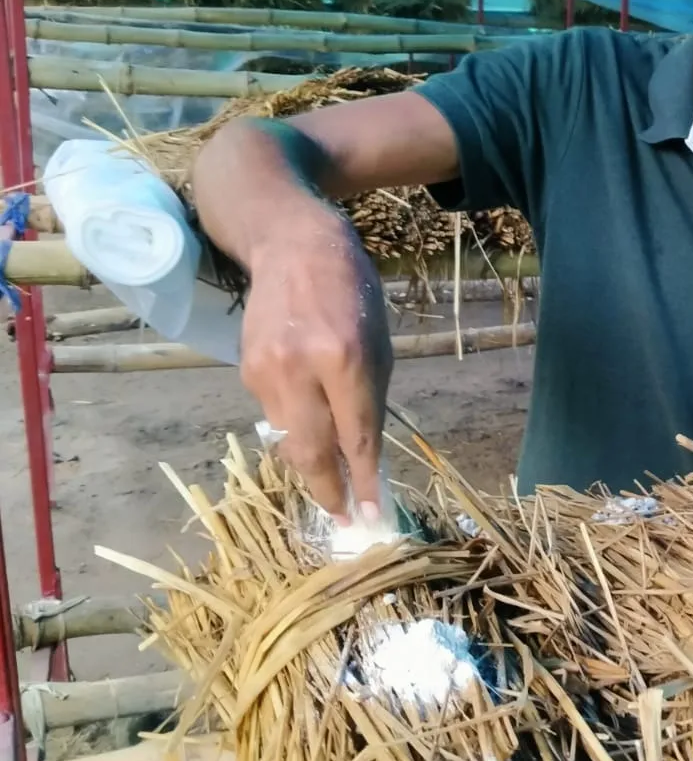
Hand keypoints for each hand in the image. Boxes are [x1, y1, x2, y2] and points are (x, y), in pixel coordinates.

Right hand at [238, 204, 393, 520]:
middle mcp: (302, 367)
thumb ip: (370, 398)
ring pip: (288, 437)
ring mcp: (266, 369)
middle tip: (343, 516)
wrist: (291, 245)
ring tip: (329, 475)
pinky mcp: (244, 368)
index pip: (355, 437)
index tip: (370, 515)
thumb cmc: (351, 292)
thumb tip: (365, 455)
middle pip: (310, 451)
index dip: (362, 481)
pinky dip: (293, 424)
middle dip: (327, 491)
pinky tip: (306, 418)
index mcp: (346, 359)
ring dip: (310, 460)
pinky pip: (273, 411)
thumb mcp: (379, 341)